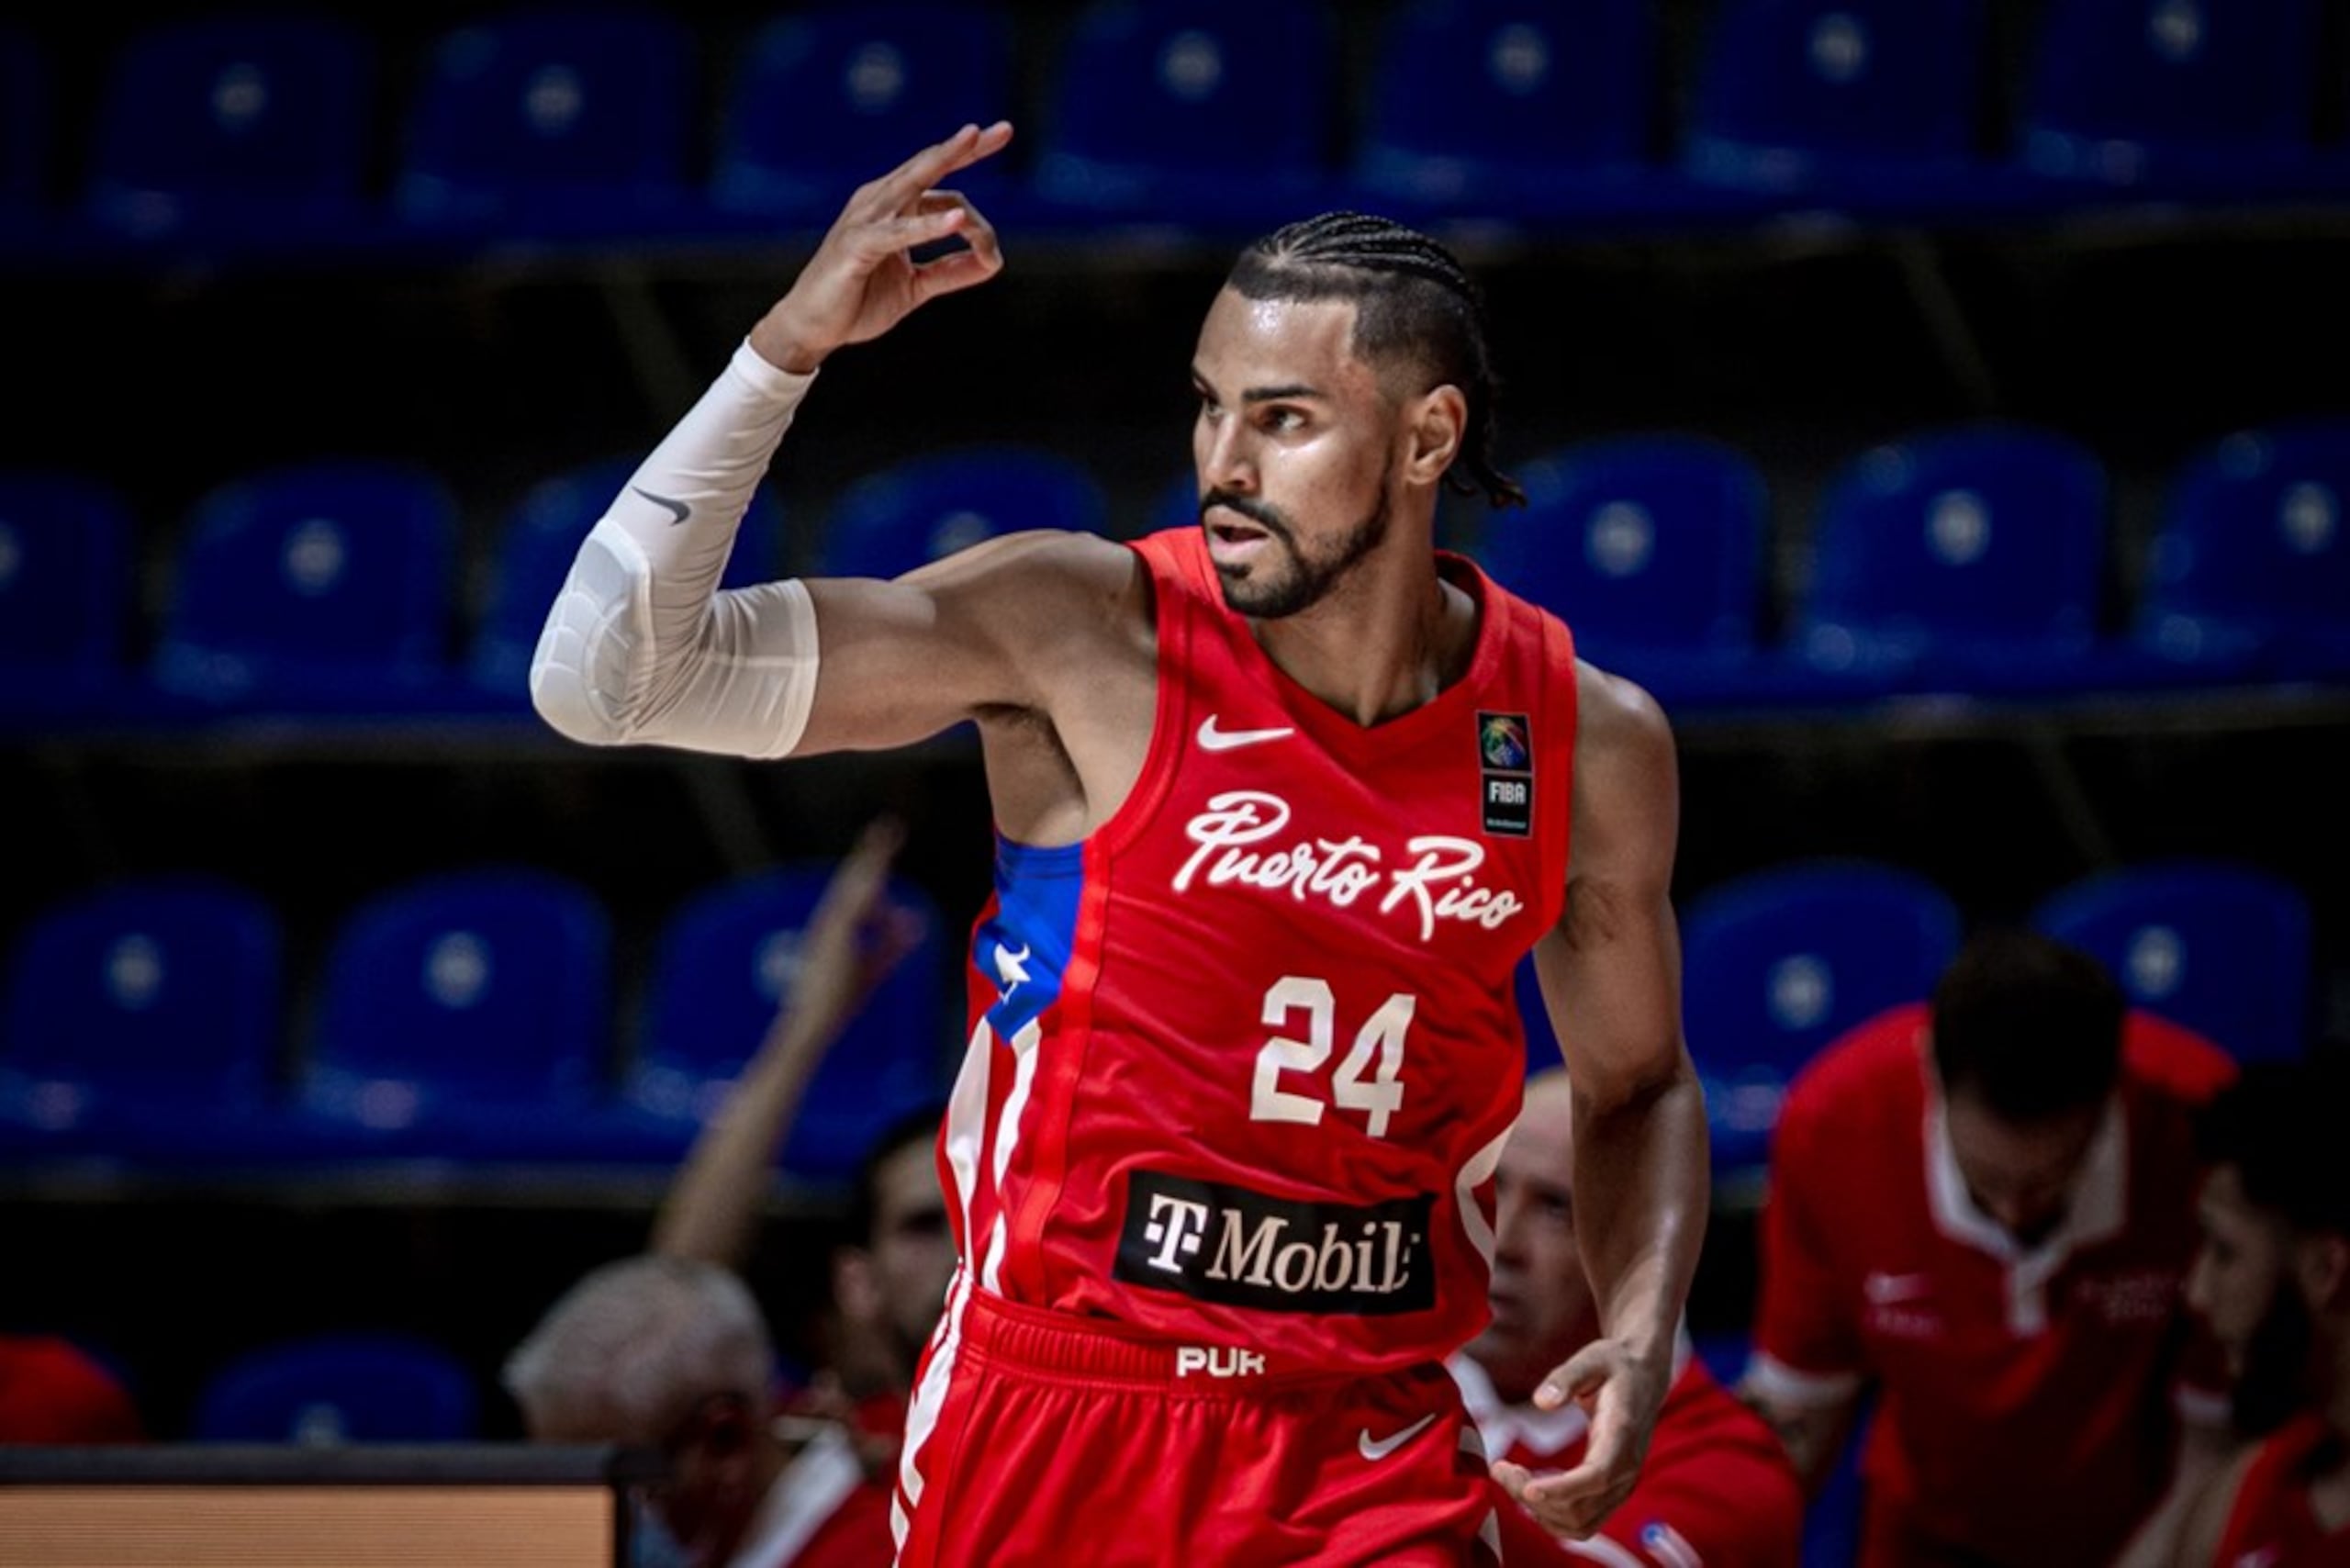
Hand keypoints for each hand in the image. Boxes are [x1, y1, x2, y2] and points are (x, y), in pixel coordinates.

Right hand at [750, 123, 1012, 373]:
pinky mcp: (857, 244)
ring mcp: (866, 218)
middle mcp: (879, 201)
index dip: (973, 188)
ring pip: (912, 181)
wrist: (812, 327)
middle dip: (965, 146)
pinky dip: (927, 226)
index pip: (940, 181)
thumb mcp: (916, 287)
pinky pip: (897, 231)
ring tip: (973, 138)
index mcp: (894, 207)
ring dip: (945, 158)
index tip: (997, 212)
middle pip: (928, 164)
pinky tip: (955, 220)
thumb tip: (993, 263)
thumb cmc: (858, 301)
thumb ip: (951, 272)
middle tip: (1005, 128)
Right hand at [779, 816, 925, 1057]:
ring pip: (854, 887)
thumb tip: (916, 922)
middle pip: (858, 880)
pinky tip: (875, 871)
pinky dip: (863, 888)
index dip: (876, 863)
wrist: (813, 1019)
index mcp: (844, 924)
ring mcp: (832, 926)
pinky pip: (851, 905)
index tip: (888, 839)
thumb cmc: (838, 996)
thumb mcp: (876, 965)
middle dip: (874, 854)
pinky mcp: (833, 935)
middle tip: (890, 828)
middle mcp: (835, 920)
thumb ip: (893, 943)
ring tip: (886, 836)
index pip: (864, 889)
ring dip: (870, 862)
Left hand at [1491, 1336, 1667, 1539]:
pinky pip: (1583, 1523)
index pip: (1597, 1476)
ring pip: (1580, 1523)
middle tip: (1500, 1468)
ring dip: (1539, 1511)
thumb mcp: (1592, 1359)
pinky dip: (1552, 1517)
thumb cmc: (1614, 1365)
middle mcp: (1627, 1470)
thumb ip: (1566, 1378)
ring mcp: (1622, 1487)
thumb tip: (1541, 1402)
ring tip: (1509, 1477)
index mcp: (1623, 1436)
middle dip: (1534, 1497)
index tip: (1526, 1488)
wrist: (1643, 1378)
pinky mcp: (1613, 1494)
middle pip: (1580, 1506)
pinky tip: (1528, 1489)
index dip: (1562, 1489)